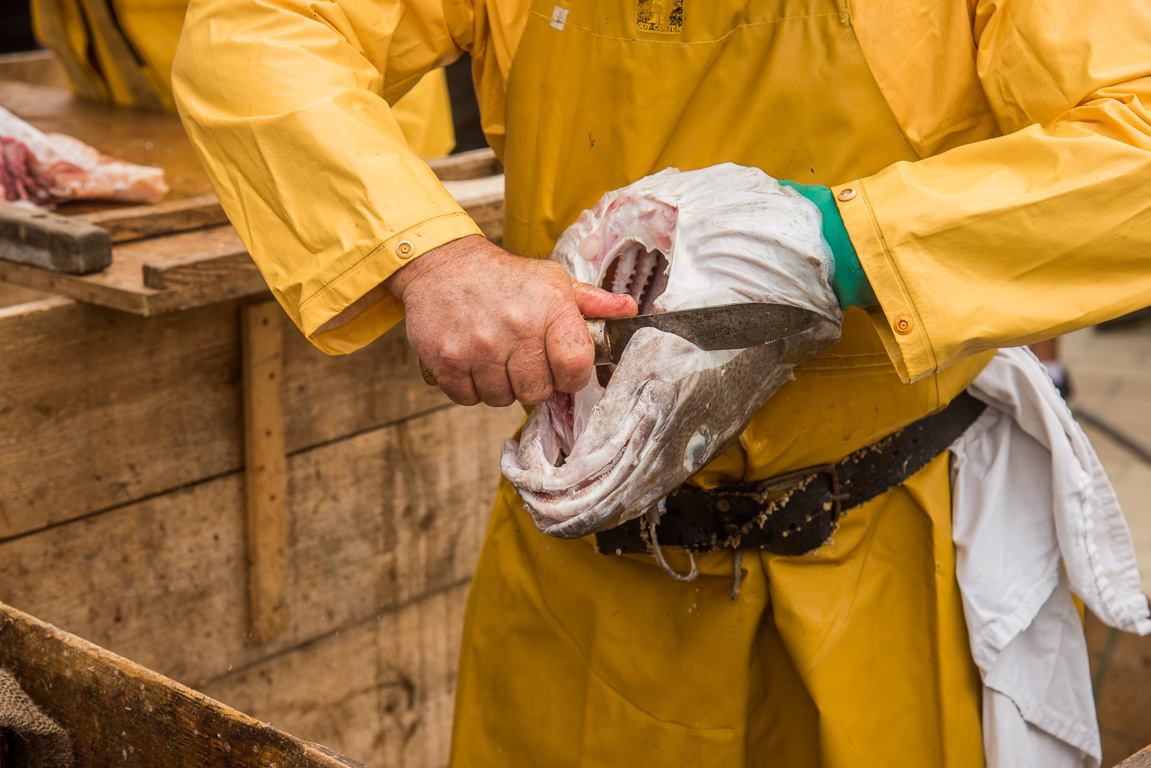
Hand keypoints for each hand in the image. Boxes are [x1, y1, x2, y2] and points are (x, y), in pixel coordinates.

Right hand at [387, 235, 636, 406]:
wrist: (443, 265)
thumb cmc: (505, 278)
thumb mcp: (552, 281)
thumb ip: (592, 302)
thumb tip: (628, 310)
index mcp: (549, 307)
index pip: (575, 365)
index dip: (572, 376)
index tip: (562, 369)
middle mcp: (516, 327)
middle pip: (537, 391)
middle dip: (533, 382)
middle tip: (523, 360)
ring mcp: (478, 346)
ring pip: (502, 398)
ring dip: (500, 386)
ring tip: (495, 357)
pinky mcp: (447, 360)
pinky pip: (468, 399)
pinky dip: (471, 388)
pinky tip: (472, 361)